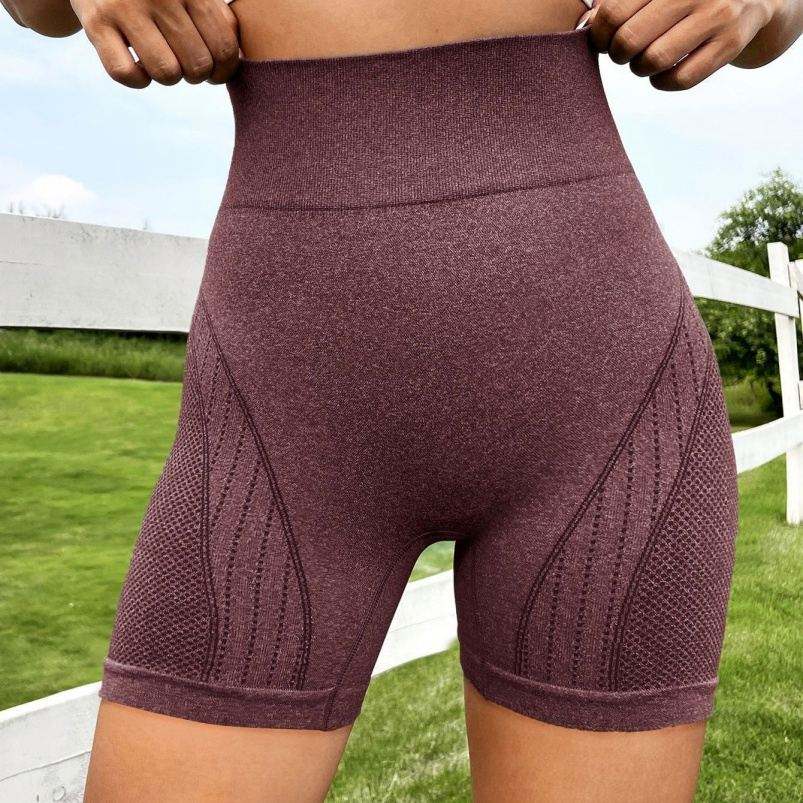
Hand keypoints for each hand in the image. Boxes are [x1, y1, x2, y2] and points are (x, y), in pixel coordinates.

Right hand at [70, 0, 239, 87]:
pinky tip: (136, 64)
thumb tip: (237, 58)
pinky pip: (126, 74)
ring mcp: (125, 6)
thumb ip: (218, 16)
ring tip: (161, 59)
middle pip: (197, 66)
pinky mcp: (96, 22)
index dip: (224, 70)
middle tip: (183, 62)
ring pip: (166, 73)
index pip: (224, 48)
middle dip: (195, 74)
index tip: (214, 70)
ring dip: (167, 77)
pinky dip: (136, 80)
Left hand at [588, 0, 778, 89]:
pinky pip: (681, 79)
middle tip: (625, 51)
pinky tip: (663, 73)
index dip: (599, 35)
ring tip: (645, 60)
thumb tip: (588, 23)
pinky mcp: (731, 42)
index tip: (604, 39)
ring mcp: (716, 14)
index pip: (612, 13)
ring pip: (653, 61)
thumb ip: (622, 1)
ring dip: (640, 69)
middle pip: (628, 40)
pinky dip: (662, 82)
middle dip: (618, 54)